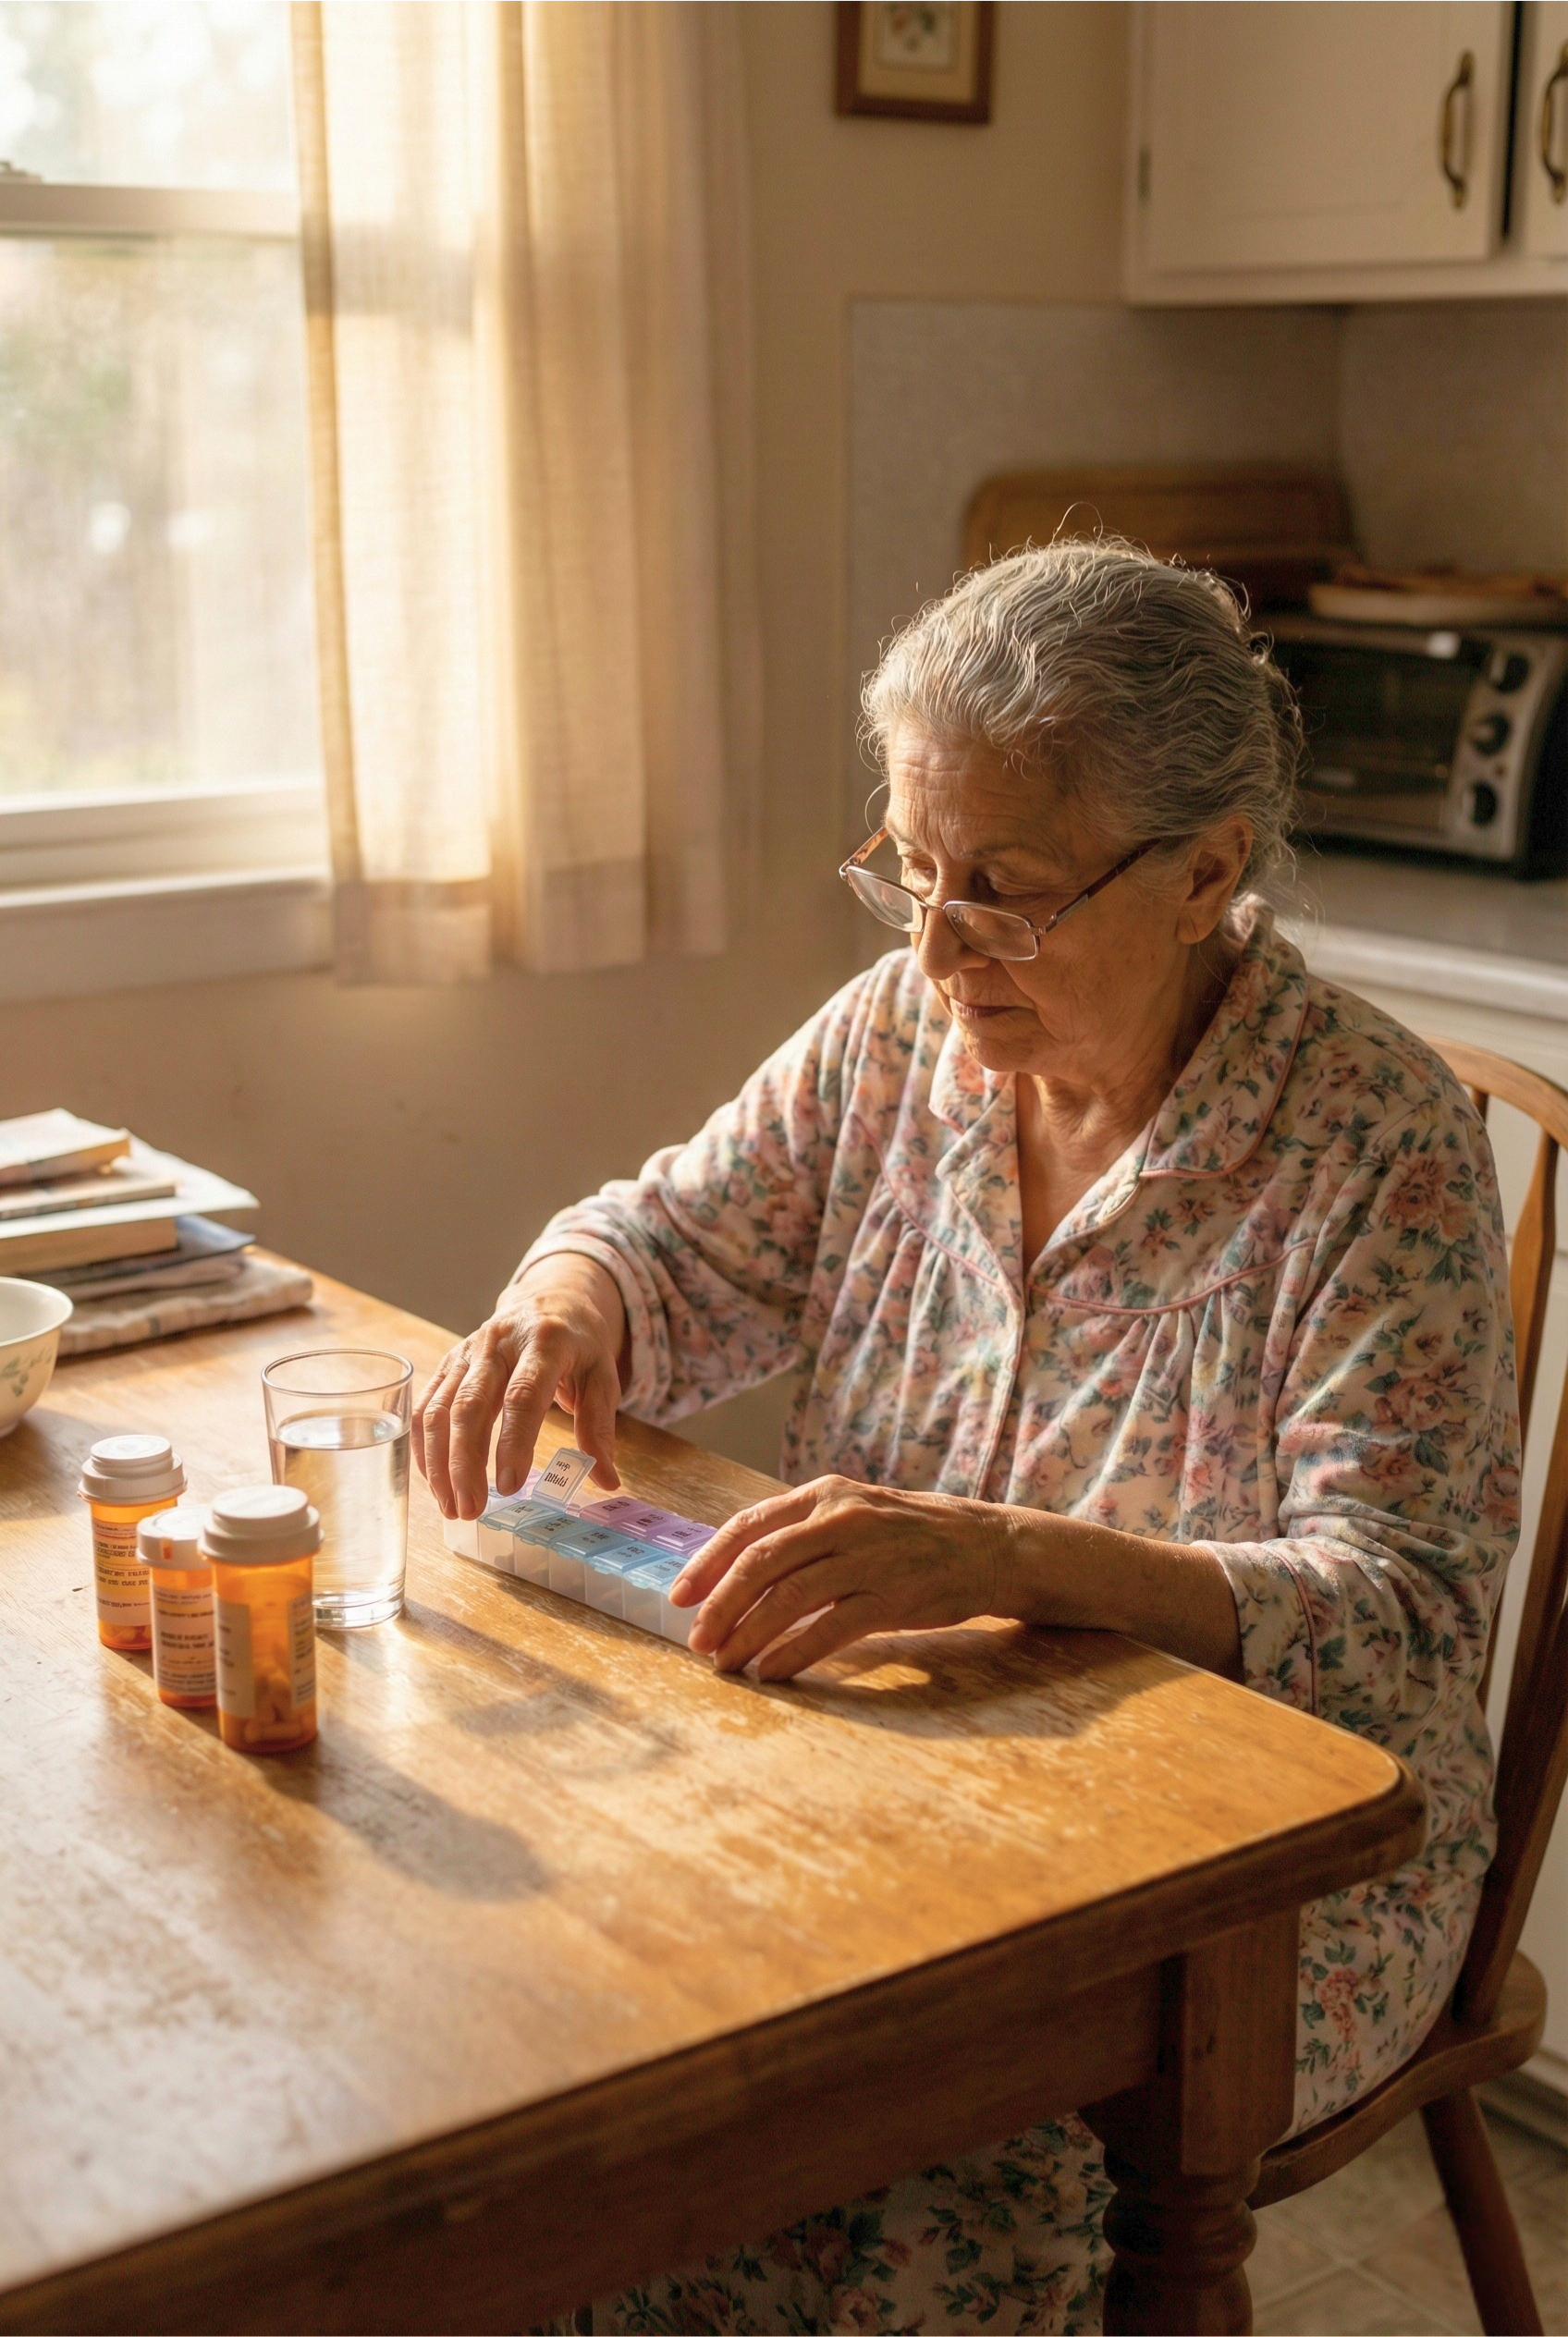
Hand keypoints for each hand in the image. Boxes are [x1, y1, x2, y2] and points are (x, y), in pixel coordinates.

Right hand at [413, 1256, 626, 1519]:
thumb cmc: (579, 1344)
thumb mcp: (603, 1376)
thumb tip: (607, 1480)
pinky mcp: (449, 1362)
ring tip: (452, 1507)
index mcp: (544, 1343)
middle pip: (470, 1405)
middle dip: (465, 1463)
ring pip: (439, 1408)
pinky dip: (425, 1446)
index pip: (523, 1396)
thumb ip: (600, 1426)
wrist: (551, 1298)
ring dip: (440, 1463)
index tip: (509, 1487)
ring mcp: (468, 1351)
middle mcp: (498, 1344)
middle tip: (471, 1510)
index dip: (513, 1442)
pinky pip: (426, 1405)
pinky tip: (435, 1482)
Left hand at [671, 1475, 1009, 1680]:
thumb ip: (803, 1535)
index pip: (749, 1525)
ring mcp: (868, 1557)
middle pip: (761, 1562)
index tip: (680, 1595)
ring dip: (749, 1635)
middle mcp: (841, 1519)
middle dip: (720, 1605)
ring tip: (727, 1662)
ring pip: (788, 1598)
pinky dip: (793, 1653)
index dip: (708, 1562)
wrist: (989, 1547)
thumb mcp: (854, 1514)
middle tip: (697, 1640)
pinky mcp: (892, 1597)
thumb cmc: (912, 1536)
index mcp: (824, 1495)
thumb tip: (738, 1575)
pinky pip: (828, 1629)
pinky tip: (772, 1672)